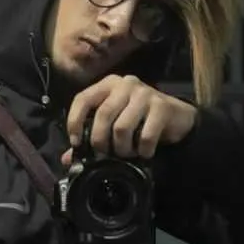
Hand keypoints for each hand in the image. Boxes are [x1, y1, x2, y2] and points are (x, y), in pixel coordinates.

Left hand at [61, 74, 196, 165]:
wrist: (177, 117)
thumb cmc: (138, 119)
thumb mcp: (113, 123)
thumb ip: (90, 137)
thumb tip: (67, 159)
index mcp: (108, 84)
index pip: (83, 99)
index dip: (74, 121)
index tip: (76, 142)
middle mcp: (125, 84)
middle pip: (103, 115)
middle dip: (99, 141)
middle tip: (104, 155)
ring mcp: (145, 93)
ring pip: (122, 127)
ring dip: (122, 149)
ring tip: (126, 155)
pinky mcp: (162, 106)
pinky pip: (146, 135)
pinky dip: (142, 150)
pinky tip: (144, 153)